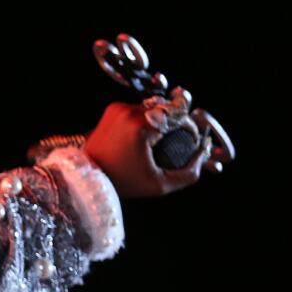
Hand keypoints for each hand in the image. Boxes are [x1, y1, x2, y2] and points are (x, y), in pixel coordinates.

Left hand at [82, 101, 212, 198]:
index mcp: (142, 126)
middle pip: (167, 108)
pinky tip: (144, 134)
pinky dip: (144, 118)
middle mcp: (130, 111)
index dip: (190, 127)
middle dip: (175, 123)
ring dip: (160, 119)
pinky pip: (138, 109)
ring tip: (158, 139)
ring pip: (153, 107)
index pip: (180, 115)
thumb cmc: (123, 183)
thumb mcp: (159, 185)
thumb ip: (188, 173)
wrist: (87, 178)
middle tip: (175, 141)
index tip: (190, 141)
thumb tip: (204, 152)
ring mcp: (119, 108)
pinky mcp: (112, 108)